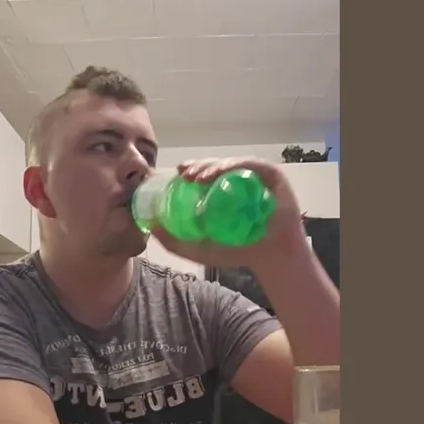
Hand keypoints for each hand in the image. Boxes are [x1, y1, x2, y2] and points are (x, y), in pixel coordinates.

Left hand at [151, 158, 305, 273]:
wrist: (271, 260)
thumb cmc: (239, 252)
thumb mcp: (200, 249)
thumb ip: (175, 241)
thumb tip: (151, 227)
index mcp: (227, 192)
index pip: (208, 175)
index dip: (193, 170)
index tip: (178, 173)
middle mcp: (243, 181)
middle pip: (218, 166)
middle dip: (199, 166)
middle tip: (184, 173)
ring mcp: (259, 177)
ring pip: (231, 163)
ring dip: (211, 166)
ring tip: (195, 177)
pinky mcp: (273, 176)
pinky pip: (250, 165)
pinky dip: (231, 166)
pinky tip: (217, 175)